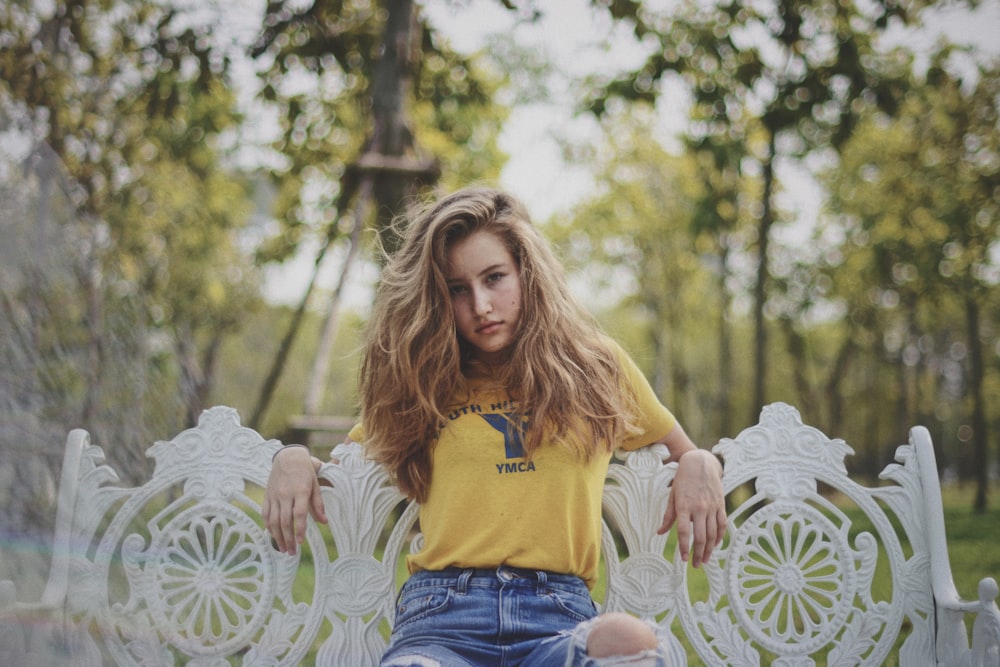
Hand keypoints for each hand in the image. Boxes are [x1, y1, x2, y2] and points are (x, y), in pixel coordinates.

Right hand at [263, 446, 326, 554]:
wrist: (288, 457)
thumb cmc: (305, 472)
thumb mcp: (315, 485)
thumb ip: (318, 505)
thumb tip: (324, 522)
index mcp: (300, 491)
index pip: (298, 514)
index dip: (299, 530)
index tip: (301, 543)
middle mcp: (285, 494)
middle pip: (284, 521)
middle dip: (288, 539)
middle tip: (291, 553)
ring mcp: (274, 495)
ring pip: (273, 520)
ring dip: (277, 537)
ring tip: (282, 549)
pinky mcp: (267, 496)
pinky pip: (265, 514)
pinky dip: (268, 527)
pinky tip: (273, 536)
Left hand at [658, 448, 725, 567]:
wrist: (701, 463)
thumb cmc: (683, 480)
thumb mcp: (672, 495)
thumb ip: (668, 516)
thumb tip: (659, 532)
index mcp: (684, 505)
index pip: (685, 532)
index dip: (684, 547)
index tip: (683, 559)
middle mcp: (699, 507)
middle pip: (700, 537)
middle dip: (697, 553)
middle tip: (695, 564)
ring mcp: (712, 507)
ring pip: (713, 534)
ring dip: (708, 549)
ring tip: (704, 559)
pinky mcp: (721, 505)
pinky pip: (722, 525)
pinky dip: (719, 537)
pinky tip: (714, 546)